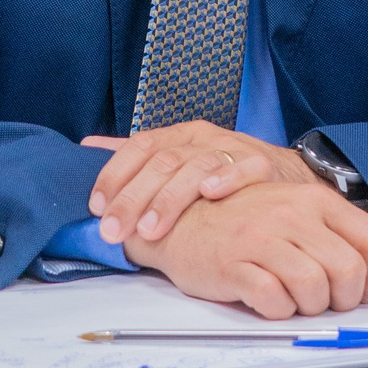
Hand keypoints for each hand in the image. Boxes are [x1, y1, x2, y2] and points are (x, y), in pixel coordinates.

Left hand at [83, 121, 312, 248]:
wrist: (280, 172)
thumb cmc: (219, 171)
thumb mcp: (176, 159)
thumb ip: (133, 156)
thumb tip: (87, 147)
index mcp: (177, 136)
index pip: (139, 147)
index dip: (115, 175)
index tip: (97, 207)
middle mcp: (201, 138)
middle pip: (162, 162)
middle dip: (133, 198)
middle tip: (113, 231)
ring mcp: (232, 148)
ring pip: (196, 166)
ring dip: (171, 198)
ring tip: (151, 229)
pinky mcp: (261, 164)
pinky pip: (244, 167)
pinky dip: (226, 178)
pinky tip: (209, 194)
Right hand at [124, 184, 367, 320]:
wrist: (181, 218)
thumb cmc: (245, 223)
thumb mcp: (303, 225)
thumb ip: (353, 251)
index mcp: (315, 200)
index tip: (364, 291)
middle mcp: (292, 214)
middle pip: (348, 271)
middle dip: (345, 300)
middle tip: (327, 301)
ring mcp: (261, 238)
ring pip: (314, 288)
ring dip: (311, 307)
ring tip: (296, 299)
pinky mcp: (233, 265)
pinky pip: (274, 300)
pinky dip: (279, 311)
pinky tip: (270, 301)